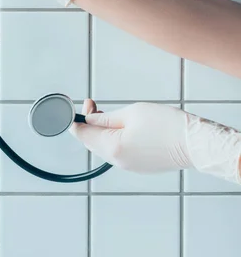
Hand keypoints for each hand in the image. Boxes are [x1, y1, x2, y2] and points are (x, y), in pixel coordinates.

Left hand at [71, 100, 190, 173]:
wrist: (195, 143)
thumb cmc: (166, 124)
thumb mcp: (132, 113)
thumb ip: (106, 118)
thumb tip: (88, 119)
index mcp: (113, 148)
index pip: (82, 135)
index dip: (77, 119)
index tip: (83, 104)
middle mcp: (118, 161)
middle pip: (91, 143)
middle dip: (89, 124)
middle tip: (94, 105)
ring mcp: (129, 166)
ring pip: (104, 148)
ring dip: (101, 131)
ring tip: (109, 113)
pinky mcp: (139, 166)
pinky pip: (118, 152)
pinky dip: (113, 139)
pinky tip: (121, 126)